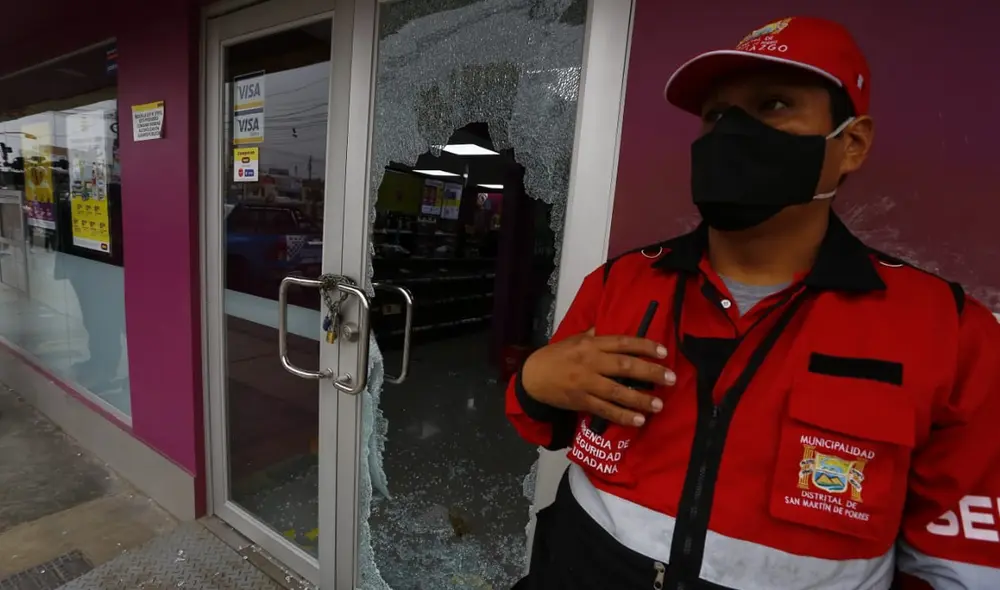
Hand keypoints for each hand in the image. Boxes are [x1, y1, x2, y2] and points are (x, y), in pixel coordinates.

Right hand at [521, 328, 675, 427]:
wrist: (533, 376)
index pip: (622, 343)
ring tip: (658, 404)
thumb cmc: (556, 355)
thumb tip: (613, 327)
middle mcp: (590, 362)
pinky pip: (605, 410)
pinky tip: (638, 420)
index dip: (644, 346)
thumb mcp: (575, 339)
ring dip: (640, 398)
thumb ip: (595, 334)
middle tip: (671, 378)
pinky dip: (622, 416)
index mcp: (591, 344)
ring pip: (617, 391)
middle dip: (650, 372)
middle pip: (624, 366)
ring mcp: (586, 383)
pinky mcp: (581, 401)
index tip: (664, 352)